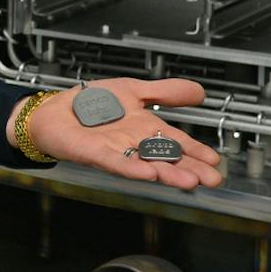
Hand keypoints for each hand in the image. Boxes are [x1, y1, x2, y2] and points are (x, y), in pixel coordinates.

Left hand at [20, 77, 220, 190]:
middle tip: (212, 179)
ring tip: (189, 181)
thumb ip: (166, 93)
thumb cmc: (91, 103)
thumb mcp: (134, 90)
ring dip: (168, 173)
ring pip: (147, 164)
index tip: (215, 161)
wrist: (55, 109)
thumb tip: (200, 92)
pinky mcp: (95, 153)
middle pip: (167, 158)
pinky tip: (148, 174)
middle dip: (190, 169)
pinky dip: (132, 168)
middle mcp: (134, 144)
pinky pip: (116, 162)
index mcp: (145, 129)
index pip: (176, 141)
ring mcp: (117, 151)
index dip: (196, 151)